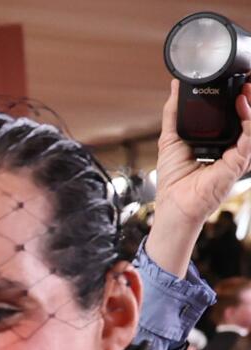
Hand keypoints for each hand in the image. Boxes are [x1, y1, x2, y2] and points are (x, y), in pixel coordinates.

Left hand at [151, 81, 250, 276]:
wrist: (173, 205)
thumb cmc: (174, 179)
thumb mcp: (171, 138)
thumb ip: (174, 113)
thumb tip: (174, 87)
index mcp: (220, 140)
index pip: (235, 114)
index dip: (238, 97)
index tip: (236, 79)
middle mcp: (232, 146)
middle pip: (247, 117)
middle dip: (249, 97)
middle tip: (245, 79)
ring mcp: (237, 154)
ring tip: (246, 88)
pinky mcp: (238, 163)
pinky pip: (249, 139)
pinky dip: (249, 121)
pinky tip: (243, 107)